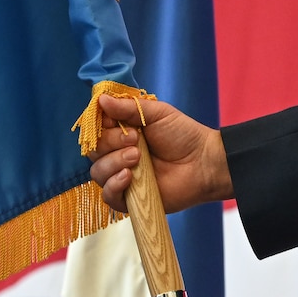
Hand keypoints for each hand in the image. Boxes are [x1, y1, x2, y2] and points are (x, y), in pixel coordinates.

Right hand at [88, 93, 232, 215]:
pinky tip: (129, 177)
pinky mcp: (128, 198)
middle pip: (94, 150)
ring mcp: (121, 175)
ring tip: (138, 157)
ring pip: (98, 172)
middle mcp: (117, 153)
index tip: (114, 121)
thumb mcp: (157, 114)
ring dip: (114, 162)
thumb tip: (101, 99)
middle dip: (111, 143)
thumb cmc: (183, 135)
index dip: (101, 124)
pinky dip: (114, 185)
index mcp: (122, 131)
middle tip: (135, 140)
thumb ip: (128, 107)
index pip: (96, 128)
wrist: (203, 163)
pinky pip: (108, 195)